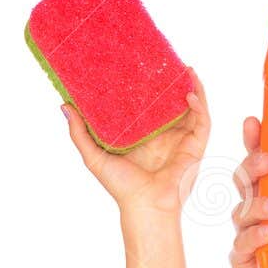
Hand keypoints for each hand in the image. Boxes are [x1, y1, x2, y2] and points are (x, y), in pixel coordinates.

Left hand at [62, 70, 209, 221]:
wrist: (144, 206)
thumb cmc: (120, 186)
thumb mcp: (94, 155)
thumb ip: (79, 132)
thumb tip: (64, 105)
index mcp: (144, 135)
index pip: (149, 105)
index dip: (148, 86)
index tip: (142, 66)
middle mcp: (165, 135)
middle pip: (172, 102)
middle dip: (172, 82)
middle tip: (167, 61)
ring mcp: (182, 139)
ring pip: (192, 107)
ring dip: (192, 87)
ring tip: (186, 69)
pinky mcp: (195, 146)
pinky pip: (202, 121)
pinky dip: (200, 105)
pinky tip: (190, 93)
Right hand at [230, 116, 267, 267]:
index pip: (261, 165)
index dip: (253, 143)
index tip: (255, 123)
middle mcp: (260, 215)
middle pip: (243, 183)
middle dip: (249, 168)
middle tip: (267, 162)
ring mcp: (251, 239)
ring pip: (240, 212)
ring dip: (254, 205)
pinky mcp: (247, 265)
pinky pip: (240, 247)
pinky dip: (251, 239)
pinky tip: (265, 234)